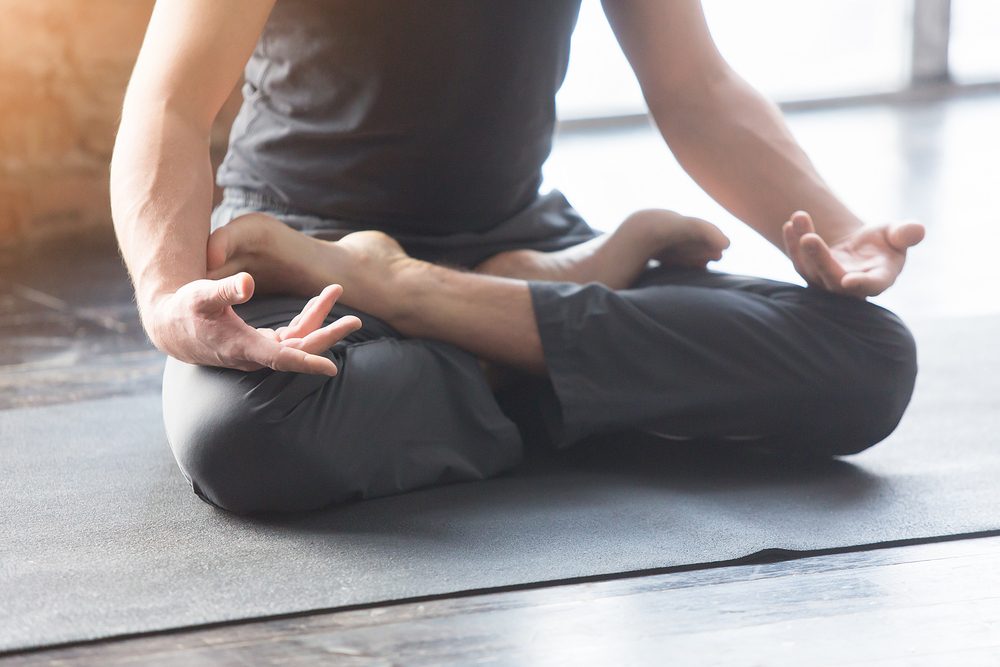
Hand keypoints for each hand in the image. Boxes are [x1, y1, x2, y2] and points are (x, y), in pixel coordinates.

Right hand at [145, 273, 360, 374]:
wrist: (172, 327)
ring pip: (299, 338)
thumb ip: (225, 290)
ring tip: (336, 291)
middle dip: (329, 334)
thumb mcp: (200, 295)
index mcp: (243, 347)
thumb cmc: (185, 310)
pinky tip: (318, 302)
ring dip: (320, 319)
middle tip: (356, 320)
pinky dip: (306, 319)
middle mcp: (256, 354)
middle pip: (300, 348)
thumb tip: (248, 283)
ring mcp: (261, 350)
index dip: (306, 363)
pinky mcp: (262, 343)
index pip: (281, 359)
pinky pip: (292, 334)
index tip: (330, 369)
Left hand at [782, 211, 924, 297]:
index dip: (861, 284)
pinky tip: (790, 224)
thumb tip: (917, 230)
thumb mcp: (897, 233)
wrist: (862, 245)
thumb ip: (905, 234)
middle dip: (819, 258)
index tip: (848, 280)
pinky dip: (792, 243)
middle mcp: (851, 286)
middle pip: (832, 278)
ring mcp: (827, 282)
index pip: (870, 286)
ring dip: (801, 244)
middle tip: (809, 237)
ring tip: (799, 216)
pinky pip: (798, 261)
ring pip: (810, 268)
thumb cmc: (885, 240)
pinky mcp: (811, 274)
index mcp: (878, 279)